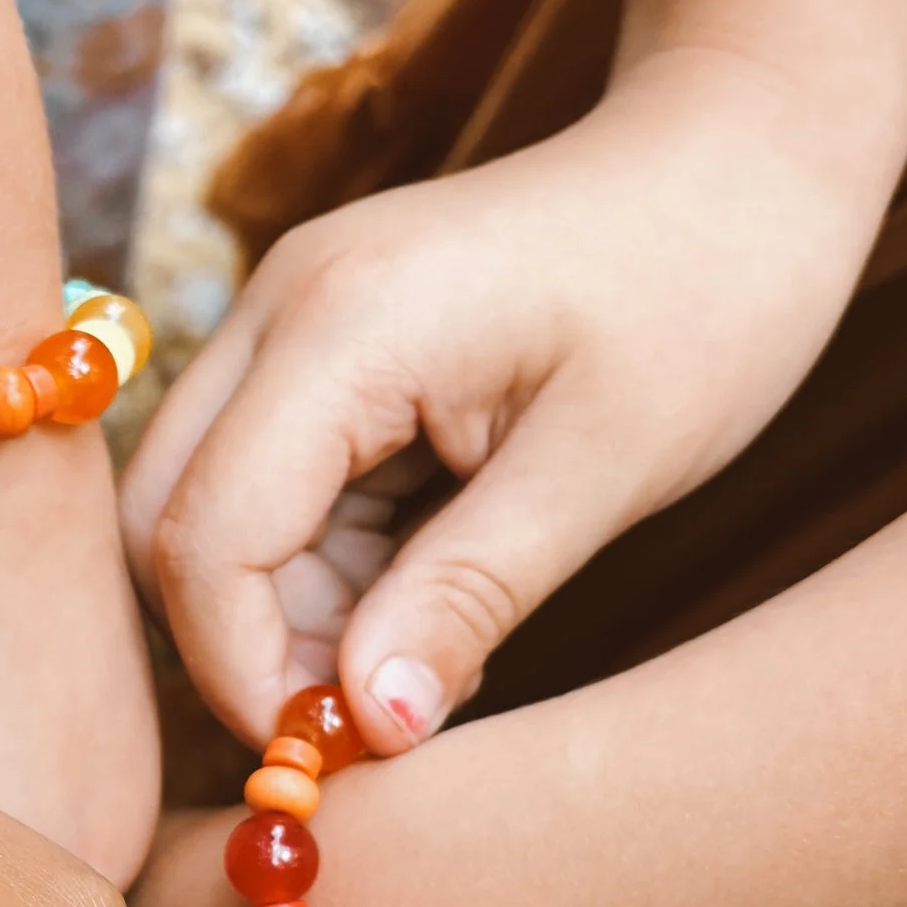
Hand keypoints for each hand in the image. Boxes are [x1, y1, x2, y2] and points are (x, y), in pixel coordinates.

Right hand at [121, 47, 888, 748]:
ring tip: (428, 646)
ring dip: (288, 610)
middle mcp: (280, 309)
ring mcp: (292, 319)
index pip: (203, 535)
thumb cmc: (708, 292)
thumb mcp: (605, 469)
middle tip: (366, 719)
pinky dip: (324, 565)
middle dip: (240, 643)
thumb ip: (469, 597)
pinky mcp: (324, 345)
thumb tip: (371, 728)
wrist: (743, 151)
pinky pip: (269, 484)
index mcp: (342, 327)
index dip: (242, 669)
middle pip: (163, 521)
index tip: (331, 756)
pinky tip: (430, 585)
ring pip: (208, 511)